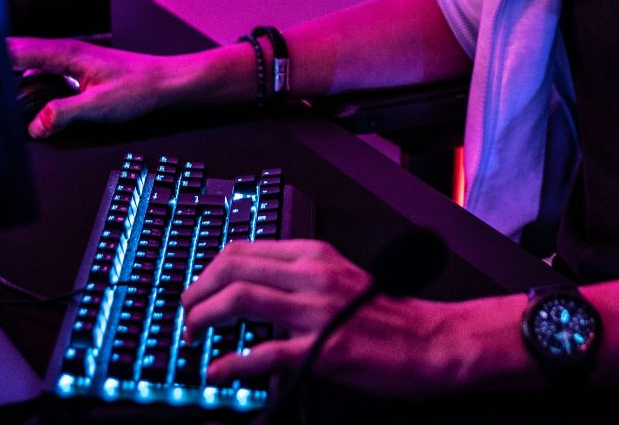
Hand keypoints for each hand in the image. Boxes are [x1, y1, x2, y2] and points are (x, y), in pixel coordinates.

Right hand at [6, 37, 187, 137]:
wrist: (165, 83)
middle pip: (16, 52)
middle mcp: (64, 52)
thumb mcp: (99, 106)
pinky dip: (23, 76)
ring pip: (27, 60)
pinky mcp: (74, 69)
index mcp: (65, 54)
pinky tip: (17, 89)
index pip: (16, 51)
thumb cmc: (140, 88)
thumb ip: (64, 114)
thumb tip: (34, 126)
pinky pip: (39, 70)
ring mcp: (68, 60)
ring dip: (6, 68)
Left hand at [181, 239, 469, 397]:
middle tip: (186, 311)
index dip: (209, 268)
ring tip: (193, 334)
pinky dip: (231, 362)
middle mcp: (312, 275)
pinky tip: (219, 370)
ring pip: (240, 299)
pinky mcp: (322, 349)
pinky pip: (263, 353)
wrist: (432, 341)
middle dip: (197, 290)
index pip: (244, 248)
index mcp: (315, 255)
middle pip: (233, 268)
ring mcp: (316, 312)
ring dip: (204, 317)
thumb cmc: (389, 315)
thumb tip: (255, 286)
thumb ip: (299, 276)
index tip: (196, 287)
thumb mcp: (341, 277)